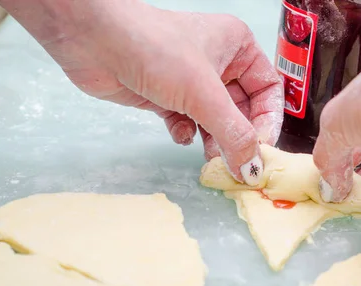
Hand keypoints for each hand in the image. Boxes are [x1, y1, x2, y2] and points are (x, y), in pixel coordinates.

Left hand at [38, 1, 283, 184]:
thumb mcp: (204, 94)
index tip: (262, 150)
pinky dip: (186, 133)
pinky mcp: (168, 98)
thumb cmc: (154, 49)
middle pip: (243, 110)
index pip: (268, 90)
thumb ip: (234, 134)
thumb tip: (252, 169)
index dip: (268, 121)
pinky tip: (179, 134)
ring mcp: (192, 82)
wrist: (92, 42)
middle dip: (239, 137)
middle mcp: (219, 63)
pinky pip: (189, 123)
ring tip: (212, 161)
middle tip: (238, 165)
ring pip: (216, 121)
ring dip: (215, 142)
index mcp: (237, 47)